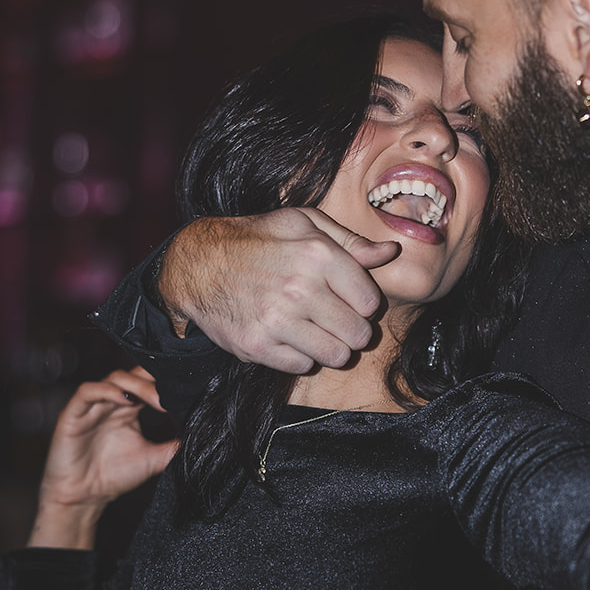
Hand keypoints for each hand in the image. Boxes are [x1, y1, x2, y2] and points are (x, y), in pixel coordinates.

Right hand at [29, 369, 177, 549]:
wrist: (83, 498)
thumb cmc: (114, 476)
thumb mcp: (153, 459)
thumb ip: (174, 447)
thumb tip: (205, 437)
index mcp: (129, 408)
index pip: (148, 382)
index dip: (165, 382)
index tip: (185, 392)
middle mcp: (111, 402)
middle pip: (134, 375)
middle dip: (154, 381)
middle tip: (171, 396)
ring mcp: (92, 406)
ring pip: (114, 378)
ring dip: (136, 385)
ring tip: (155, 399)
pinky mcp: (72, 413)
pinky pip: (87, 391)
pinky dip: (106, 391)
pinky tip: (124, 400)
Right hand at [159, 209, 400, 372]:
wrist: (198, 265)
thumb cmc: (257, 240)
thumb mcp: (302, 224)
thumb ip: (350, 241)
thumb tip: (391, 252)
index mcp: (317, 255)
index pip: (370, 302)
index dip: (363, 304)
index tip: (348, 299)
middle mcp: (299, 289)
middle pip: (358, 334)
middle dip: (351, 330)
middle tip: (335, 320)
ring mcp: (277, 321)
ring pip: (336, 356)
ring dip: (331, 347)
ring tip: (316, 331)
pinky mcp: (257, 346)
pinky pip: (303, 366)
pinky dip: (301, 356)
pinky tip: (290, 337)